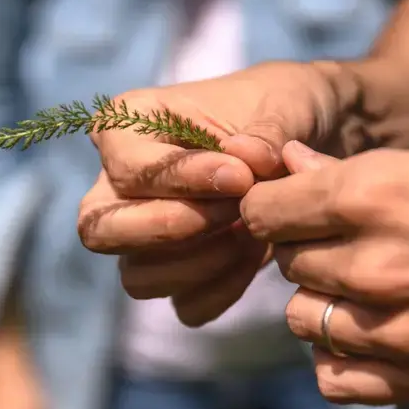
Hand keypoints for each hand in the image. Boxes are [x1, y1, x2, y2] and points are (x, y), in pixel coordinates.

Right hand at [79, 62, 358, 325]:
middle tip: (235, 212)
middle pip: (101, 231)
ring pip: (137, 278)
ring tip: (254, 233)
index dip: (181, 179)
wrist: (308, 139)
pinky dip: (223, 291)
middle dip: (170, 230)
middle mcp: (118, 183)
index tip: (242, 177)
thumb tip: (249, 165)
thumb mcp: (281, 104)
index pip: (128, 168)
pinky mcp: (176, 272)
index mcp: (127, 123)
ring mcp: (141, 234)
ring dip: (200, 264)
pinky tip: (256, 256)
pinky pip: (183, 304)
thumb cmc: (280, 107)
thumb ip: (263, 134)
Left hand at [241, 140, 408, 403]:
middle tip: (339, 239)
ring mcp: (398, 328)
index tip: (280, 206)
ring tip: (357, 285)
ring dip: (318, 301)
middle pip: (286, 262)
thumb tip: (286, 164)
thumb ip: (348, 169)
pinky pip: (333, 377)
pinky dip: (336, 356)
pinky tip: (364, 333)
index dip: (266, 206)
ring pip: (300, 319)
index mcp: (375, 195)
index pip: (265, 211)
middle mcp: (376, 264)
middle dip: (302, 248)